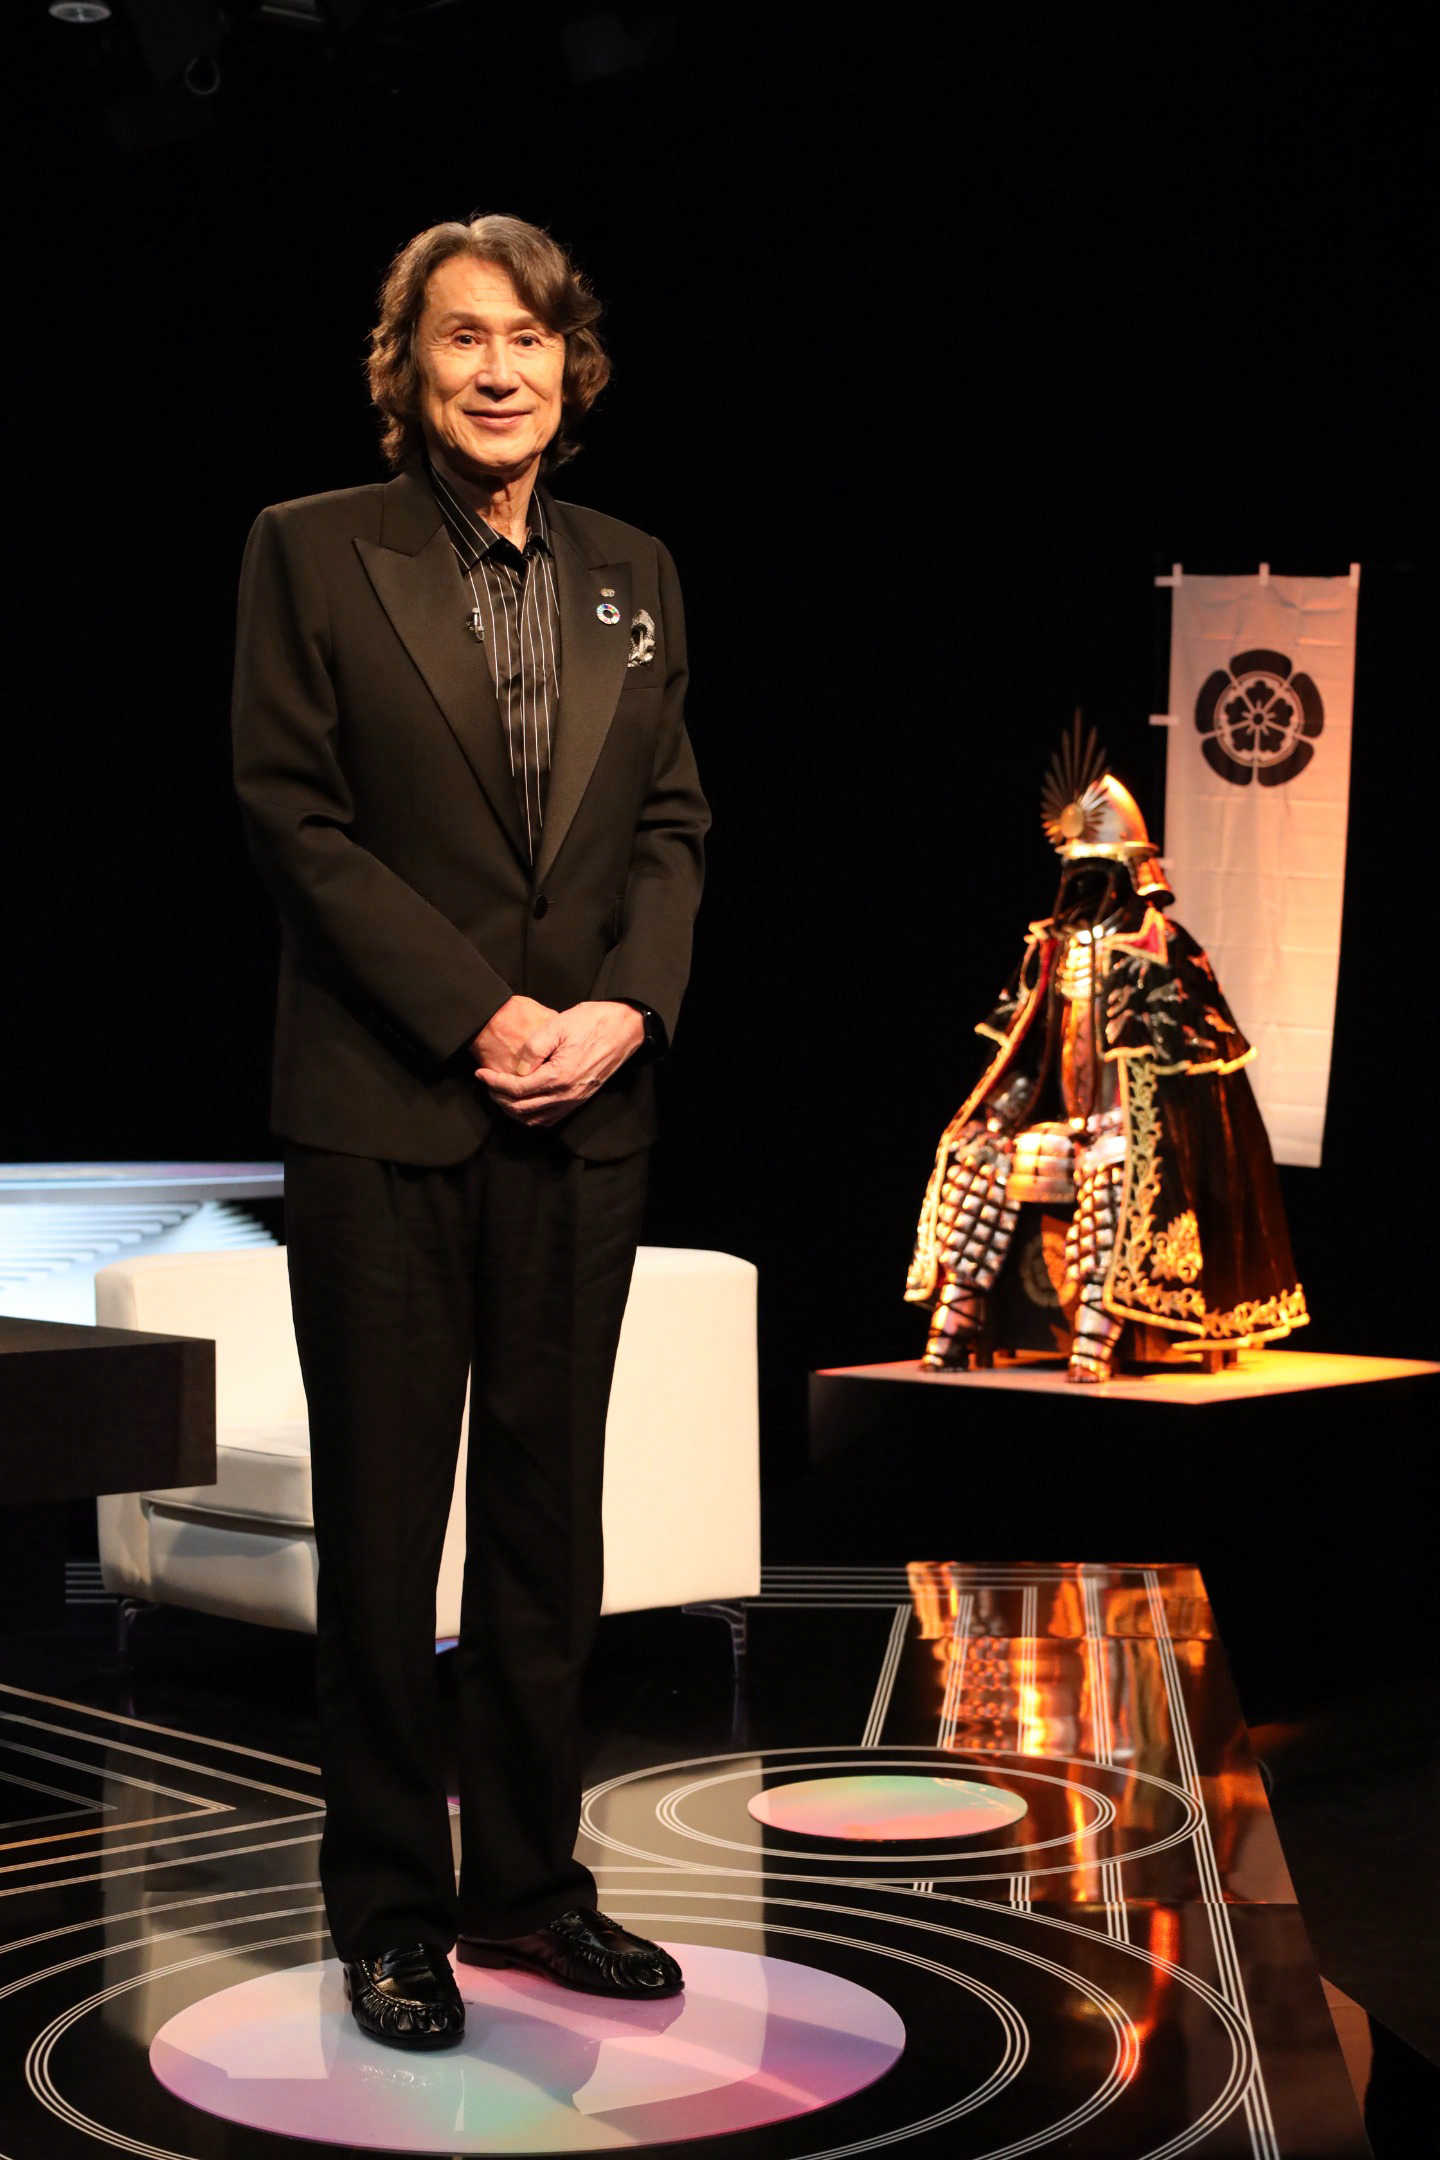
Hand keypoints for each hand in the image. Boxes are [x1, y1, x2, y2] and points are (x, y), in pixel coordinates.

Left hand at [475, 1000, 644, 1127]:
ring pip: (534, 1119)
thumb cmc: (591, 1022)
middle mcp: (567, 1095)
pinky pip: (549, 1119)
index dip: (494, 1082)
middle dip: (498, 1097)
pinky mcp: (579, 1100)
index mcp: (560, 1076)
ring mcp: (574, 1101)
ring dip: (512, 1110)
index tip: (480, 1073)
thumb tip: (518, 1070)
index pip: (517, 1089)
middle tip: (487, 1082)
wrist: (625, 1029)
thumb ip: (534, 1048)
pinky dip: (530, 1116)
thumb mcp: (558, 1025)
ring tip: (500, 1093)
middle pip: (521, 1108)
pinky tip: (522, 1102)